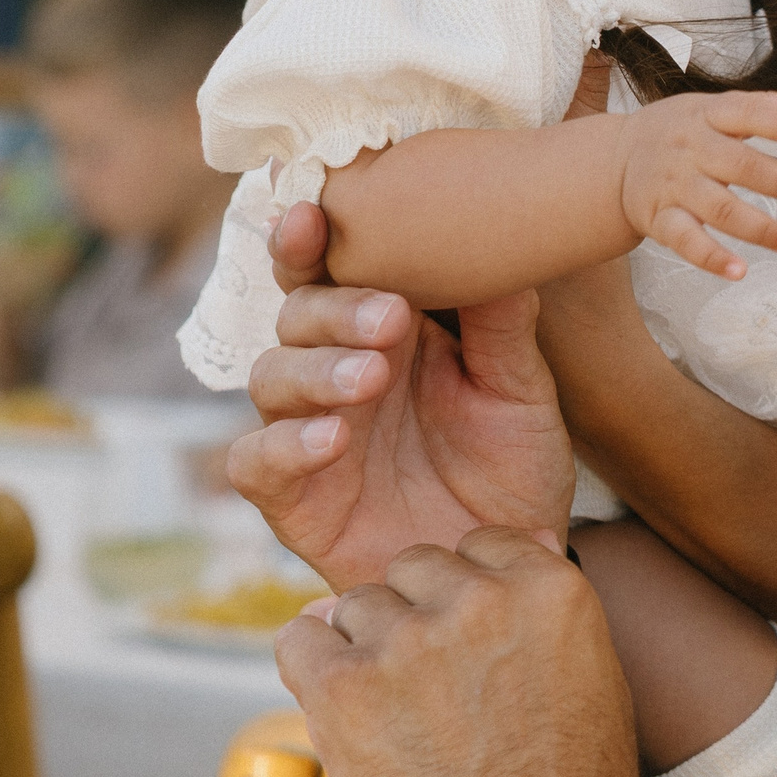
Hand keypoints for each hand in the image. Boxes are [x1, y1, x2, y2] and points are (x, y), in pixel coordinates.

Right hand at [228, 203, 577, 588]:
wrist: (513, 564)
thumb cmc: (514, 465)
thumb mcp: (520, 391)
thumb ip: (502, 323)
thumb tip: (498, 242)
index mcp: (386, 330)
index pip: (332, 270)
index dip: (310, 238)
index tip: (316, 212)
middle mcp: (337, 372)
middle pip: (296, 314)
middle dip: (334, 309)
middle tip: (389, 319)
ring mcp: (309, 432)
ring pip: (270, 377)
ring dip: (314, 370)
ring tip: (369, 378)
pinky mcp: (293, 499)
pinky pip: (256, 463)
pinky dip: (285, 446)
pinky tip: (331, 439)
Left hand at [278, 529, 641, 776]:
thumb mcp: (591, 674)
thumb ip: (544, 604)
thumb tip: (527, 542)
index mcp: (546, 587)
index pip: (479, 544)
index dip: (464, 590)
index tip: (464, 634)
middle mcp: (477, 599)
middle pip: (413, 567)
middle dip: (414, 613)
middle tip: (427, 682)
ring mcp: (408, 641)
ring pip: (355, 605)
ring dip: (365, 648)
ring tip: (395, 714)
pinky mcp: (346, 689)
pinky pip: (298, 641)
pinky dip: (308, 666)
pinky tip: (338, 704)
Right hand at [616, 90, 776, 279]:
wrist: (613, 161)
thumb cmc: (676, 132)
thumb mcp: (712, 108)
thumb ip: (761, 107)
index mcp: (706, 116)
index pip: (747, 114)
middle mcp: (690, 150)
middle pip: (739, 165)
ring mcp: (675, 187)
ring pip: (721, 210)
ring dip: (761, 229)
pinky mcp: (661, 220)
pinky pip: (687, 242)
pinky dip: (712, 258)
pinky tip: (739, 271)